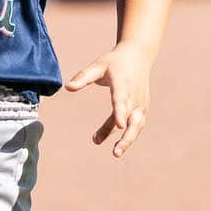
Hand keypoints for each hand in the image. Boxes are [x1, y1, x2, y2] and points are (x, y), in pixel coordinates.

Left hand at [63, 41, 151, 158]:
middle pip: (134, 119)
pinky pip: (136, 125)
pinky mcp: (142, 108)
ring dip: (128, 140)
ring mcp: (141, 103)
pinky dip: (128, 136)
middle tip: (116, 152)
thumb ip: (83, 77)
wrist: (138, 56)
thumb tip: (67, 88)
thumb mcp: (97, 66)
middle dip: (127, 137)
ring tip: (114, 153)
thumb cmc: (114, 62)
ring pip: (137, 125)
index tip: (119, 126)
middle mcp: (134, 96)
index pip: (121, 99)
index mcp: (123, 84)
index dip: (120, 112)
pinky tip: (116, 146)